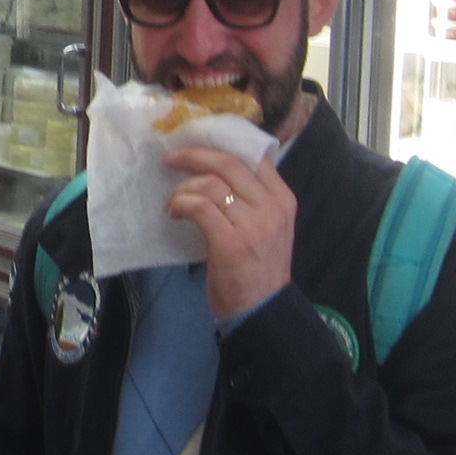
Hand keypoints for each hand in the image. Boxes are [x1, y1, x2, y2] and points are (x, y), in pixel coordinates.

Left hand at [164, 142, 293, 320]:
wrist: (262, 310)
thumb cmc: (258, 268)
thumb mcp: (269, 226)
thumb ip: (253, 199)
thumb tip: (215, 170)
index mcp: (283, 199)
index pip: (252, 156)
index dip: (220, 144)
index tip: (197, 144)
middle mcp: (272, 208)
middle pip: (229, 163)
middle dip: (195, 155)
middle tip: (172, 158)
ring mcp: (253, 226)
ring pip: (210, 184)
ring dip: (183, 188)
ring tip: (173, 201)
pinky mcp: (231, 243)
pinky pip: (199, 207)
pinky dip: (181, 204)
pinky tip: (174, 212)